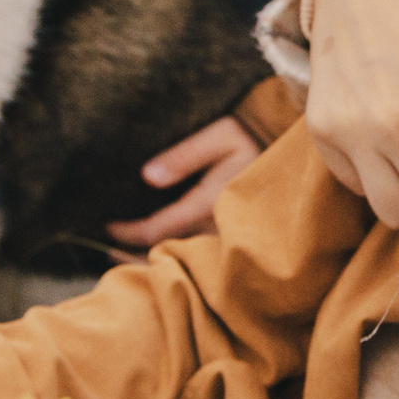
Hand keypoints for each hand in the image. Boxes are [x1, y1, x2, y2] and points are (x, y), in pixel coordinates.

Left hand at [106, 118, 259, 249]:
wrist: (291, 148)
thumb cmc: (251, 135)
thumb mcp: (221, 135)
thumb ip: (185, 155)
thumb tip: (148, 177)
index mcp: (212, 200)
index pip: (159, 229)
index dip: (129, 232)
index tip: (107, 226)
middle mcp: (220, 226)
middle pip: (170, 255)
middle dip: (136, 258)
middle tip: (108, 253)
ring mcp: (228, 236)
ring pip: (185, 261)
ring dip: (154, 263)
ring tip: (125, 261)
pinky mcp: (235, 237)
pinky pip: (200, 257)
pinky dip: (177, 261)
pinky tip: (158, 258)